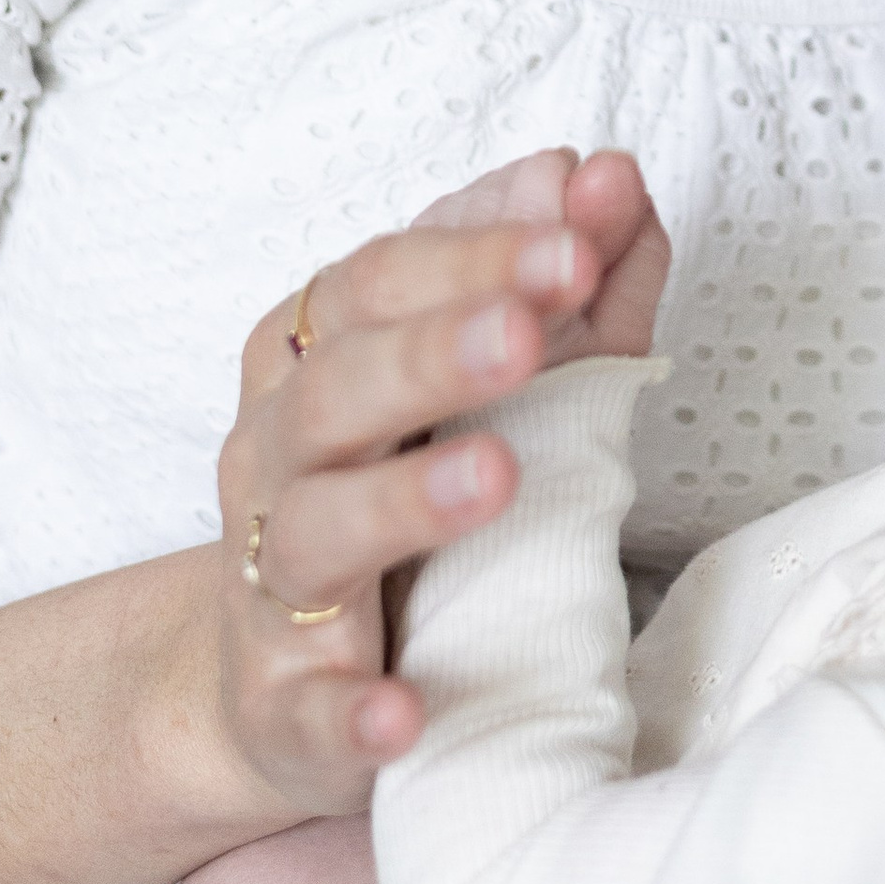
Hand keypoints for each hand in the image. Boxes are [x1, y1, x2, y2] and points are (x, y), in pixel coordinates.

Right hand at [212, 149, 670, 812]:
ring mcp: (272, 581)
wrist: (279, 684)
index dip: (477, 253)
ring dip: (404, 498)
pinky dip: (350, 708)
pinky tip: (404, 708)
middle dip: (434, 348)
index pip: (381, 278)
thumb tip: (612, 175)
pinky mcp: (283, 704)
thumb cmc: (402, 491)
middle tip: (528, 331)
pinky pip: (306, 705)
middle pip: (338, 385)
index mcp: (317, 354)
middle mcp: (279, 453)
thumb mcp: (490, 378)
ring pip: (317, 525)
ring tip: (497, 474)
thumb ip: (562, 281)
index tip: (578, 236)